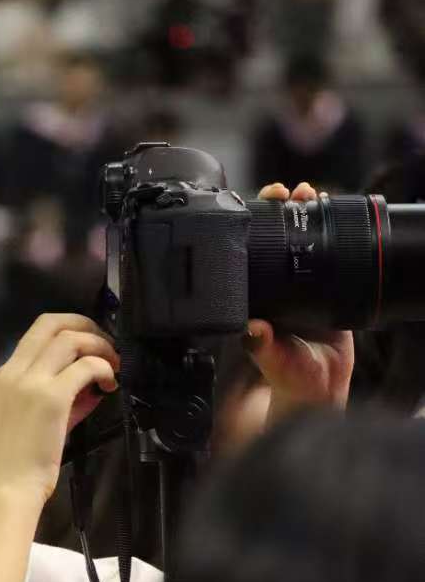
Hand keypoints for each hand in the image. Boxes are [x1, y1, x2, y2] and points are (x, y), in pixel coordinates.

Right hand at [0, 314, 118, 506]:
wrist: (8, 488)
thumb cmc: (19, 463)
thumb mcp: (32, 419)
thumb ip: (59, 395)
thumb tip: (91, 381)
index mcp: (1, 377)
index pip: (36, 334)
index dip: (68, 331)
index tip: (88, 343)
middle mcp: (11, 373)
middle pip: (51, 323)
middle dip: (85, 325)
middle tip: (106, 344)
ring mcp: (28, 382)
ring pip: (71, 338)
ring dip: (99, 347)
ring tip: (113, 366)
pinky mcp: (50, 397)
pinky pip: (86, 366)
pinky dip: (104, 368)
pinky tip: (109, 383)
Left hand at [247, 182, 353, 419]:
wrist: (322, 389)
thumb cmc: (290, 377)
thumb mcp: (274, 363)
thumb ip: (264, 349)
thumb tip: (253, 330)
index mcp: (257, 297)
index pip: (249, 253)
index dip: (251, 229)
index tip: (255, 209)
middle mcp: (276, 286)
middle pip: (275, 239)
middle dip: (279, 211)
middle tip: (285, 192)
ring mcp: (302, 285)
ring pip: (303, 241)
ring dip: (306, 214)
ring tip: (310, 194)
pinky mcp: (328, 288)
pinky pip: (330, 255)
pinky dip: (331, 234)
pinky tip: (333, 214)